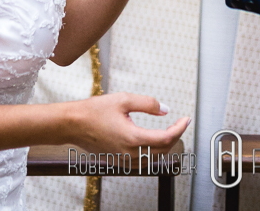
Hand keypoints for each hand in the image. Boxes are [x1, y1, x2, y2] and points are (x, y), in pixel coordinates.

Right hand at [60, 93, 188, 153]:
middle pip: (162, 150)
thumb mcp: (123, 99)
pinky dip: (153, 151)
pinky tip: (153, 140)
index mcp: (133, 138)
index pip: (166, 139)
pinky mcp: (119, 161)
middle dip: (175, 136)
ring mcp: (124, 160)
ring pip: (153, 158)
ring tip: (171, 129)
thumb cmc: (94, 111)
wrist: (73, 124)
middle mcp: (130, 153)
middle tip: (181, 123)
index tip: (186, 119)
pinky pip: (143, 160)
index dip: (179, 129)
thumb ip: (147, 104)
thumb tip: (164, 109)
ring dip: (165, 145)